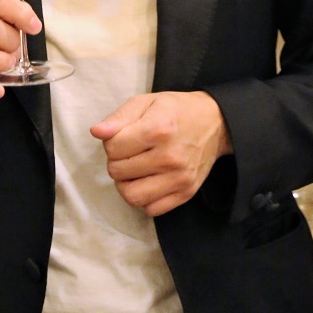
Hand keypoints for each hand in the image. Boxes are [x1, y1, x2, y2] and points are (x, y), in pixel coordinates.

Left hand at [90, 91, 232, 216]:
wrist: (215, 123)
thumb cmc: (176, 109)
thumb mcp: (146, 102)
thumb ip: (119, 117)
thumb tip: (96, 132)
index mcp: (158, 129)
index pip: (113, 148)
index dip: (111, 141)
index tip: (122, 136)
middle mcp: (169, 157)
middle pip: (118, 172)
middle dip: (116, 161)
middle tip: (128, 152)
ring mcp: (179, 178)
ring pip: (131, 196)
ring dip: (125, 184)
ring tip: (133, 170)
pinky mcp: (186, 193)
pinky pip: (151, 209)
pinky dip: (144, 198)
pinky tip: (148, 181)